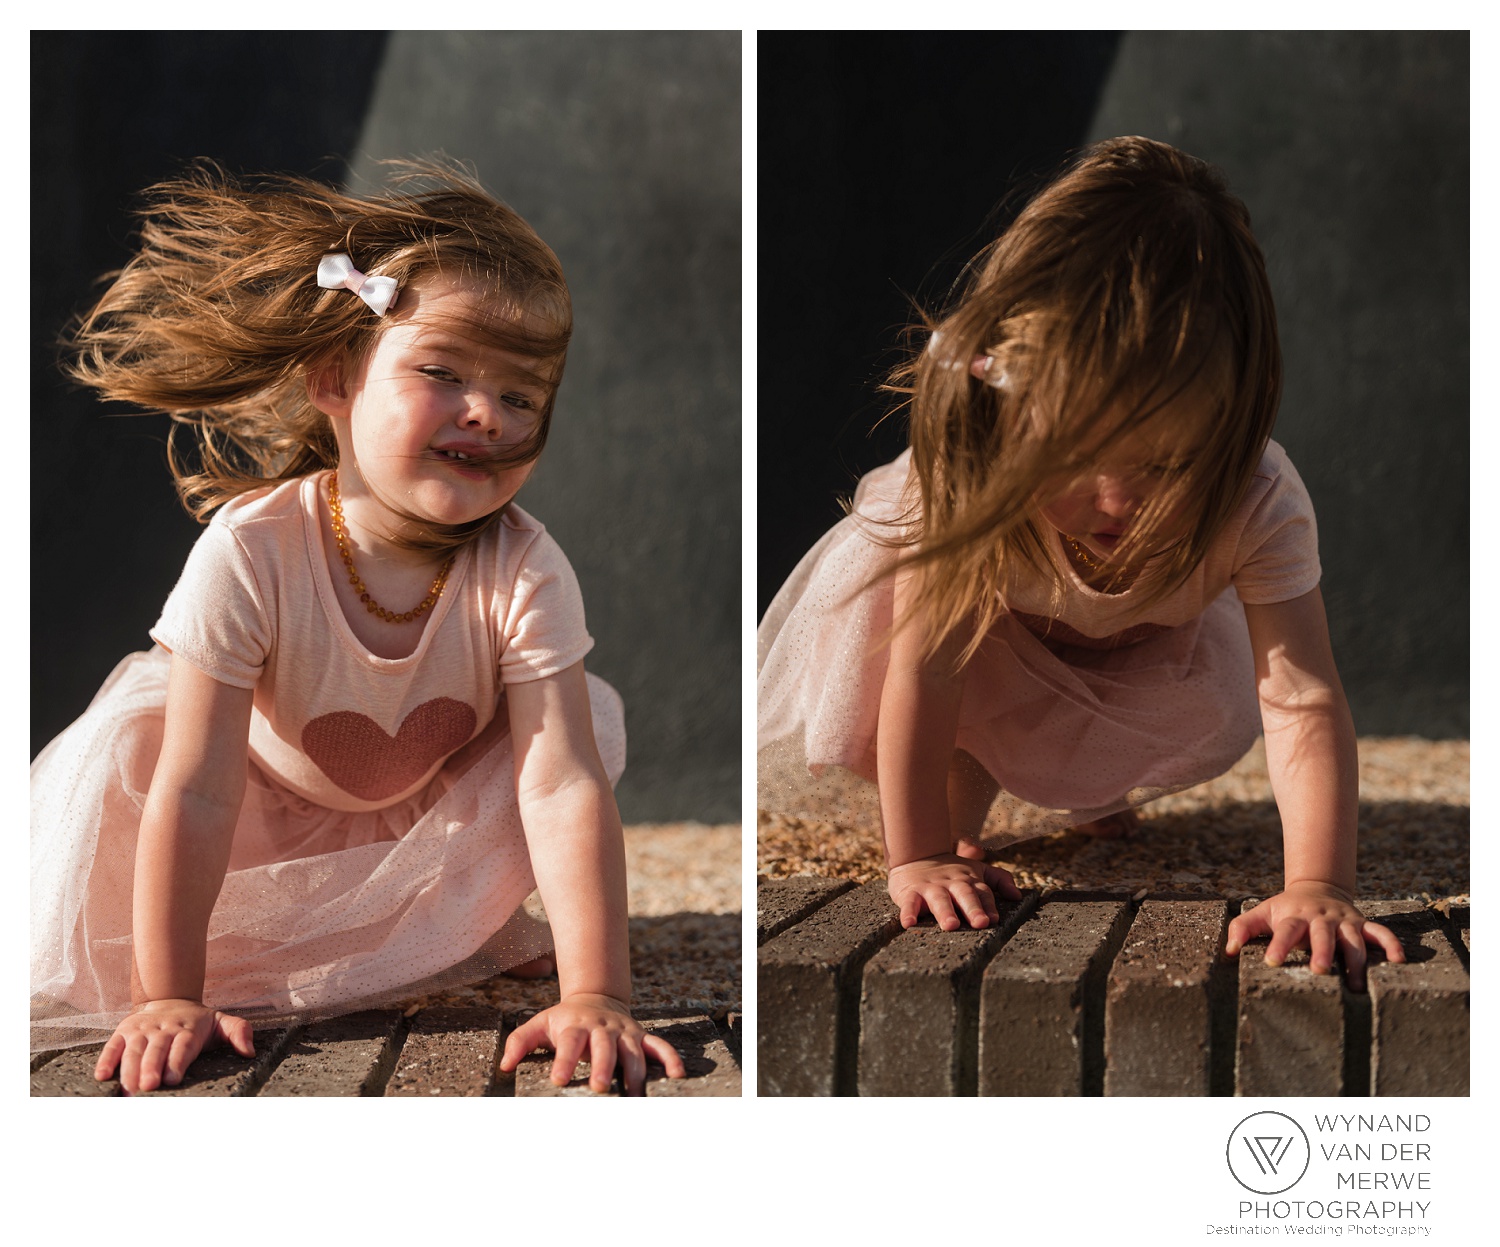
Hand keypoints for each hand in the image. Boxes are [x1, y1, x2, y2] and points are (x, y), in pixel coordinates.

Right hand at [95, 998, 254, 1094]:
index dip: (177, 1062)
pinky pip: (112, 1046)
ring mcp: (141, 1031)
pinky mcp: (123, 1032)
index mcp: (187, 1030)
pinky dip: (106, 1059)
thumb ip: (238, 1032)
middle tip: (148, 1087)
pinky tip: (102, 1076)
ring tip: (128, 1090)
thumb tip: (250, 1051)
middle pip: (156, 1050)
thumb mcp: (221, 1021)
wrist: (169, 998)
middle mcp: (163, 1029)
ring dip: (129, 1070)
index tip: (173, 1079)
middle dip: (150, 1069)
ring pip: (133, 1050)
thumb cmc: (197, 1021)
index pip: (182, 1046)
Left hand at [498, 993, 686, 1095]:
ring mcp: (624, 1031)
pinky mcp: (641, 1035)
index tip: (559, 1080)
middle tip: (600, 1088)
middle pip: (604, 1046)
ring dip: (634, 1071)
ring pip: (632, 1050)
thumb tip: (503, 1065)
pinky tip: (678, 1074)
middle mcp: (602, 1028)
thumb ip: (520, 1042)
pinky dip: (670, 1057)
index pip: (570, 1042)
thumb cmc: (565, 1020)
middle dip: (603, 1066)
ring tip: (634, 1094)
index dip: (565, 1060)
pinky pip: (658, 1045)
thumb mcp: (540, 1024)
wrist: (596, 998)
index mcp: (576, 1025)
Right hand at [887, 853, 1020, 930]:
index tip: (994, 919)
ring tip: (951, 925)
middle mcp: (952, 884)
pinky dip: (908, 912)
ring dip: (945, 912)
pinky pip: (909, 903)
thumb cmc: (951, 870)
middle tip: (981, 923)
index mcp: (969, 880)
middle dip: (973, 908)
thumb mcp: (976, 870)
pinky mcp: (910, 892)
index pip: (983, 893)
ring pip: (939, 900)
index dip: (989, 905)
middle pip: (964, 895)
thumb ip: (999, 879)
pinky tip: (909, 923)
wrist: (915, 854)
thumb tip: (1018, 895)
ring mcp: (931, 888)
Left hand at [1225, 882, 1405, 991]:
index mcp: (1295, 916)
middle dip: (1322, 952)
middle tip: (1320, 971)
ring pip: (1352, 939)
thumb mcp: (1263, 913)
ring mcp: (1344, 921)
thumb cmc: (1286, 910)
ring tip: (1356, 984)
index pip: (1286, 929)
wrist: (1318, 889)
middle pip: (1322, 934)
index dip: (1279, 944)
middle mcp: (1321, 918)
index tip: (1271, 961)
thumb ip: (1244, 928)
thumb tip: (1228, 951)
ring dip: (1355, 959)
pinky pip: (1380, 933)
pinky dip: (1391, 944)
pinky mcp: (1363, 924)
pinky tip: (1399, 960)